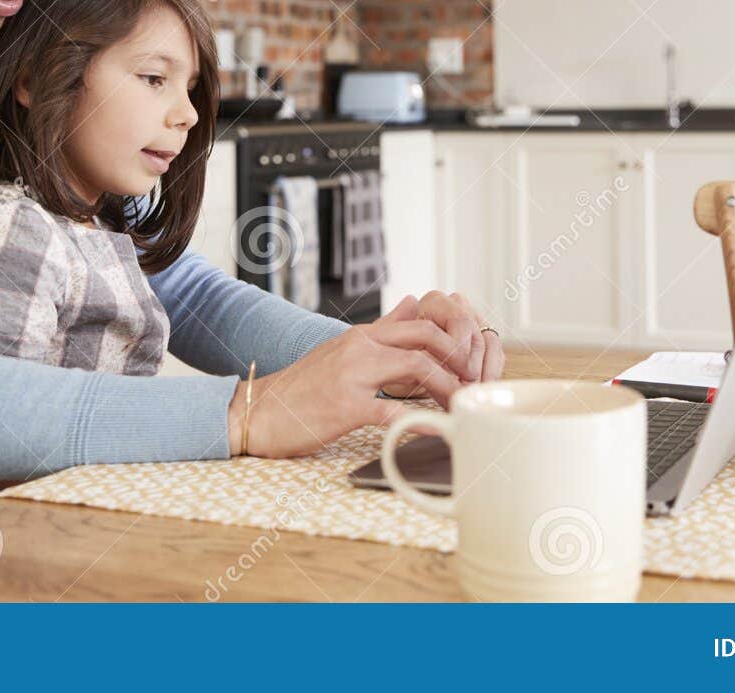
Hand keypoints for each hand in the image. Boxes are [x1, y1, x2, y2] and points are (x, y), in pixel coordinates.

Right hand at [229, 302, 481, 458]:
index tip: (471, 364)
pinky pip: (392, 412)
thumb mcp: (343, 348)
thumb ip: (382, 328)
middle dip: (459, 357)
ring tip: (464, 405)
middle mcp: (361, 347)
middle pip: (426, 336)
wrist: (257, 409)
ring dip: (449, 386)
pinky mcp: (345, 406)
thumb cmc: (302, 387)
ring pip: (416, 366)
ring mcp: (353, 374)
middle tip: (476, 381)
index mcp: (364, 335)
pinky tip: (436, 432)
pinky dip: (420, 422)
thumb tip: (413, 302)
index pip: (421, 323)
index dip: (454, 341)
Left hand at [377, 290, 504, 397]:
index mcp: (434, 302)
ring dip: (483, 372)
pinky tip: (482, 388)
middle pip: (476, 334)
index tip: (457, 373)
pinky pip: (496, 355)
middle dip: (471, 365)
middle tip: (464, 388)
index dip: (460, 349)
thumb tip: (410, 300)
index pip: (459, 319)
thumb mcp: (390, 344)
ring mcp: (473, 323)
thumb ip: (396, 323)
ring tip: (471, 393)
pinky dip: (491, 374)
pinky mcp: (484, 341)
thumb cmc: (395, 357)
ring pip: (490, 343)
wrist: (400, 373)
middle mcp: (458, 308)